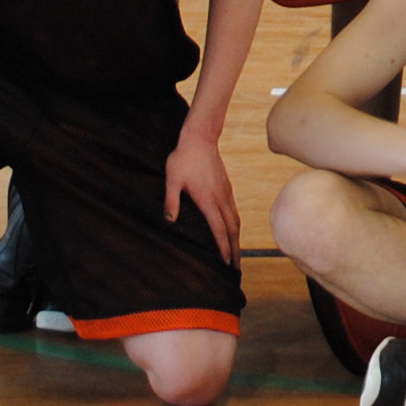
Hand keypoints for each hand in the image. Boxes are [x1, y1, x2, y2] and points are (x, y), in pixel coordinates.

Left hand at [163, 125, 241, 259]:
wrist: (200, 137)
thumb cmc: (183, 158)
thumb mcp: (172, 179)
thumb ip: (171, 200)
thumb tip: (168, 222)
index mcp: (208, 199)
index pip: (219, 229)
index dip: (223, 248)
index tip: (226, 263)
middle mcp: (221, 198)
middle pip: (232, 229)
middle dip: (235, 250)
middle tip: (236, 268)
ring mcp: (226, 192)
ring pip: (236, 220)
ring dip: (237, 239)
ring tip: (236, 254)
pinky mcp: (227, 187)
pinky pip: (234, 211)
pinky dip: (235, 226)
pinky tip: (233, 231)